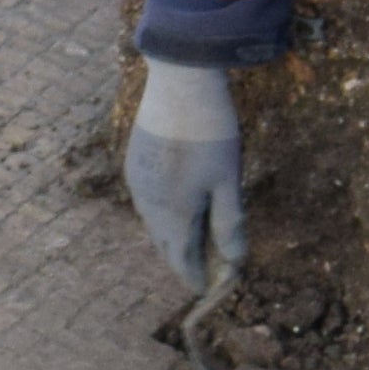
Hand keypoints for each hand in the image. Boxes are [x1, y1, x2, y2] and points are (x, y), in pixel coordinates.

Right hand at [123, 57, 245, 293]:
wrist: (180, 81)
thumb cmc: (212, 132)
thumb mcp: (228, 181)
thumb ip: (229, 225)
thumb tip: (235, 263)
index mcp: (173, 215)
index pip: (182, 261)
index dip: (196, 278)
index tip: (209, 288)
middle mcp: (148, 206)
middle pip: (165, 246)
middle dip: (185, 259)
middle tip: (206, 265)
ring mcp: (136, 184)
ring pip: (154, 224)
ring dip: (173, 236)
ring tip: (196, 236)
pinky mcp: (133, 164)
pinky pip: (147, 203)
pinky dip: (163, 213)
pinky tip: (179, 203)